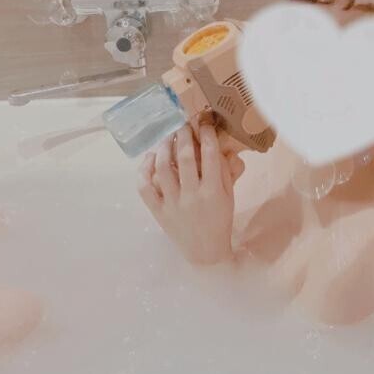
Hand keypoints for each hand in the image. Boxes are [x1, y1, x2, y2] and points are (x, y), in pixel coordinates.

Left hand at [137, 117, 242, 264]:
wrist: (205, 252)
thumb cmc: (219, 221)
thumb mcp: (229, 196)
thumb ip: (226, 171)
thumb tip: (221, 145)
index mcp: (213, 192)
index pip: (211, 155)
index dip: (206, 134)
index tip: (204, 122)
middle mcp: (192, 196)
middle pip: (186, 157)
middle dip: (184, 135)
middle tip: (183, 124)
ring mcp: (172, 204)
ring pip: (163, 168)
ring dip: (164, 148)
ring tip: (168, 138)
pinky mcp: (158, 211)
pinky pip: (145, 187)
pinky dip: (144, 170)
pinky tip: (151, 158)